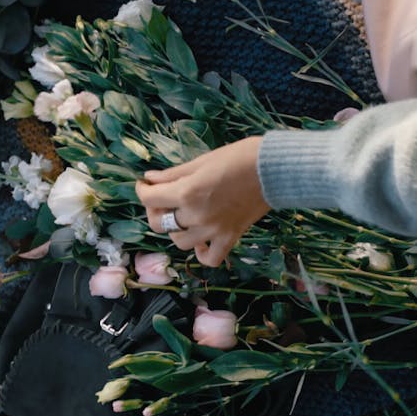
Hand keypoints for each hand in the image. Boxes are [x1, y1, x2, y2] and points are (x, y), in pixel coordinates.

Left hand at [135, 137, 269, 266]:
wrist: (274, 169)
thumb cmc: (239, 157)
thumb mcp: (202, 160)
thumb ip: (173, 174)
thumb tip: (150, 178)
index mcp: (187, 192)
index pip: (150, 198)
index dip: (142, 190)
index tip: (145, 185)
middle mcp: (196, 215)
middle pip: (158, 224)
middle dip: (154, 210)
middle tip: (162, 199)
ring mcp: (213, 230)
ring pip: (179, 242)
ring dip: (175, 229)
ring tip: (182, 217)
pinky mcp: (230, 238)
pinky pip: (209, 258)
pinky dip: (201, 253)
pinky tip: (201, 241)